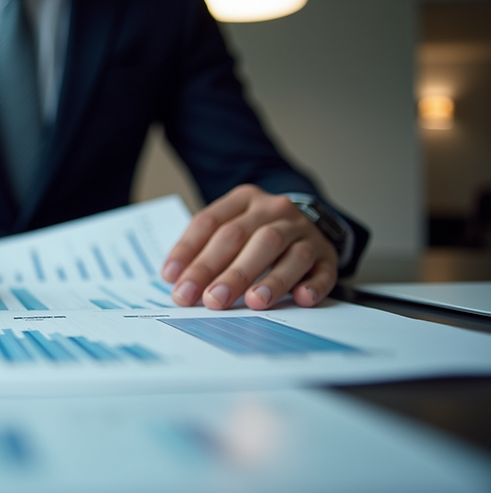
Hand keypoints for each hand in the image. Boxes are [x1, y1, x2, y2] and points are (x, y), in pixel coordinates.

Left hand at [161, 185, 337, 309]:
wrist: (306, 220)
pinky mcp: (327, 255)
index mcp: (243, 200)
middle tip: (209, 299)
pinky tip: (302, 299)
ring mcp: (304, 231)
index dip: (189, 250)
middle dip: (225, 271)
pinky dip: (314, 285)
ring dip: (271, 279)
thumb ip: (201, 249)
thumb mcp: (227, 227)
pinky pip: (323, 270)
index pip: (211, 223)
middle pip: (245, 238)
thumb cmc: (254, 232)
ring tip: (254, 302)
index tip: (173, 280)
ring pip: (287, 252)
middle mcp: (274, 211)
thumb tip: (174, 279)